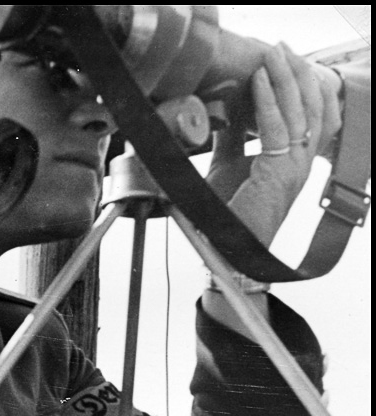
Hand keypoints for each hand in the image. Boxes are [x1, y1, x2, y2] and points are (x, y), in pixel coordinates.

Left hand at [207, 42, 341, 246]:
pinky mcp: (279, 174)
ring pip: (300, 113)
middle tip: (282, 48)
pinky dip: (267, 101)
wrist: (223, 247)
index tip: (284, 60)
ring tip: (273, 53)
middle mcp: (300, 164)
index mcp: (292, 162)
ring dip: (285, 79)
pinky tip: (258, 79)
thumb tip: (226, 109)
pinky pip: (276, 129)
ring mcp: (294, 169)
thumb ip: (232, 138)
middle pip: (312, 108)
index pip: (308, 116)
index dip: (300, 86)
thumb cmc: (227, 214)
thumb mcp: (227, 165)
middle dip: (297, 74)